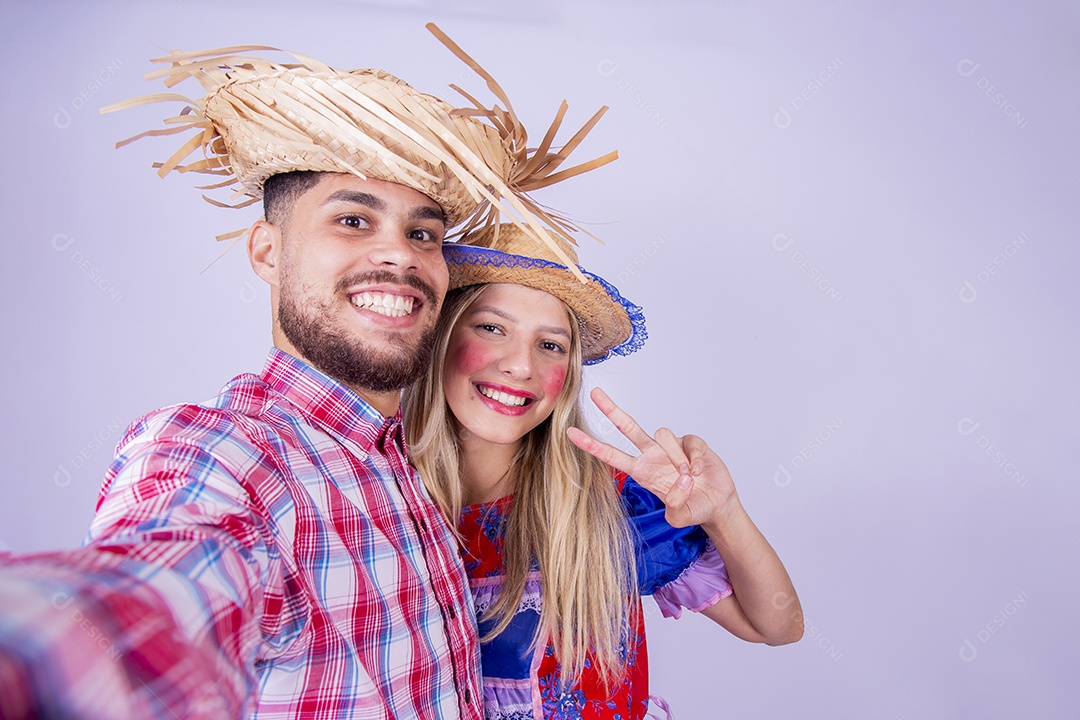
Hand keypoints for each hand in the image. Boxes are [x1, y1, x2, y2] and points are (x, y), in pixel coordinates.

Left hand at [567, 388, 738, 527]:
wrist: (716, 503)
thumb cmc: (692, 507)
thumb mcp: (680, 517)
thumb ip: (676, 510)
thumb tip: (679, 490)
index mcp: (641, 471)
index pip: (611, 455)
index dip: (591, 445)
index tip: (570, 434)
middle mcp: (652, 454)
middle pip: (627, 427)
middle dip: (610, 410)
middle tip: (594, 394)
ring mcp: (671, 446)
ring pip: (663, 434)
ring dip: (676, 457)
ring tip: (688, 478)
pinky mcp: (691, 442)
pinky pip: (689, 443)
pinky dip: (695, 459)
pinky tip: (699, 472)